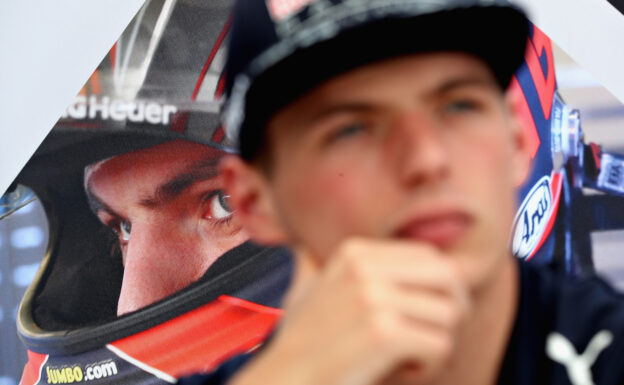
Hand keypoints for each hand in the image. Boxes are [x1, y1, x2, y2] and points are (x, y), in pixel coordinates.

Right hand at [231, 238, 470, 384]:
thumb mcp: (310, 289)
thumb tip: (320, 249)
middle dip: (453, 308)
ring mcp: (372, 298)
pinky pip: (441, 344)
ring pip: (450, 313)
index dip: (439, 289)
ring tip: (406, 358)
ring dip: (436, 342)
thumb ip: (327, 264)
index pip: (429, 256)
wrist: (286, 380)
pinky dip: (429, 367)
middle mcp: (363, 267)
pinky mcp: (383, 333)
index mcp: (354, 252)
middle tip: (431, 336)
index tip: (421, 316)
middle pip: (449, 275)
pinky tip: (402, 372)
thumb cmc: (305, 344)